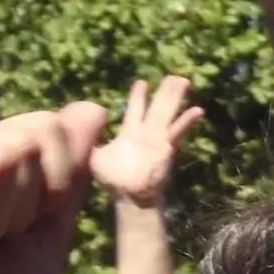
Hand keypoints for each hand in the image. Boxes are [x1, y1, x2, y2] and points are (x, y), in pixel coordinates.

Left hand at [88, 74, 204, 208]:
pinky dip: (187, 122)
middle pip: (157, 106)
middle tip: (174, 76)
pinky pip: (178, 131)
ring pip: (168, 113)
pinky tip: (197, 111)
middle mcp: (146, 133)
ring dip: (176, 97)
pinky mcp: (166, 147)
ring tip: (184, 81)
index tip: (142, 82)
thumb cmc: (113, 179)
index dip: (138, 96)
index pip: (136, 109)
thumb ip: (90, 142)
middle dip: (165, 91)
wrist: (130, 196)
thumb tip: (76, 131)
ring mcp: (158, 139)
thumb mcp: (95, 156)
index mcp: (130, 132)